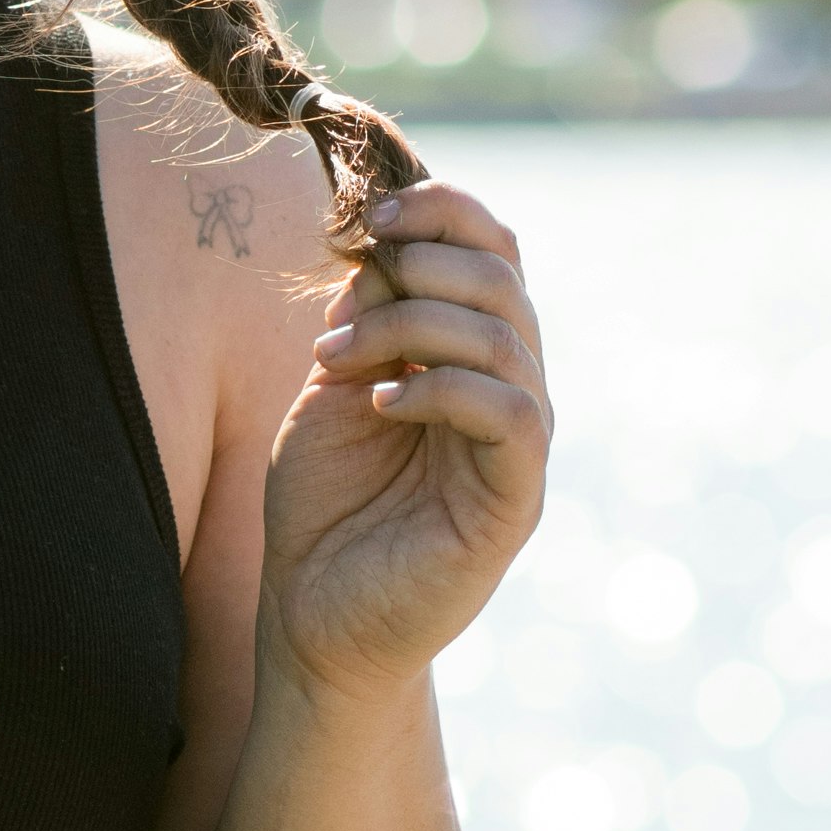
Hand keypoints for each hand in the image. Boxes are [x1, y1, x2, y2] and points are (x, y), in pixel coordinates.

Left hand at [261, 182, 548, 700]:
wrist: (314, 616)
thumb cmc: (324, 508)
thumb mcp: (332, 390)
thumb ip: (364, 319)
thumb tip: (383, 250)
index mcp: (469, 356)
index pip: (493, 253)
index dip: (447, 213)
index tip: (373, 218)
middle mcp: (507, 389)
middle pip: (504, 279)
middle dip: (422, 266)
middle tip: (350, 301)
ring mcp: (516, 445)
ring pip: (505, 337)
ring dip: (411, 326)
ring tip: (338, 359)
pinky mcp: (514, 499)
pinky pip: (513, 412)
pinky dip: (444, 389)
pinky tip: (382, 405)